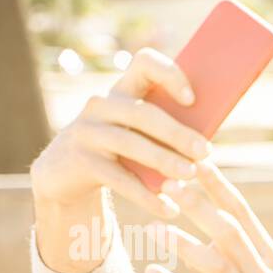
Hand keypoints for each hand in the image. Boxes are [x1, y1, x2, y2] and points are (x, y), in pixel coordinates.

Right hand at [30, 47, 211, 219]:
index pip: (144, 63)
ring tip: (190, 176)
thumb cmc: (118, 150)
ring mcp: (87, 131)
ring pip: (131, 145)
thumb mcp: (136, 132)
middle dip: (177, 133)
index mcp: (122, 90)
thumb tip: (207, 145)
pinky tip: (170, 209)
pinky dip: (147, 196)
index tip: (192, 99)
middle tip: (204, 152)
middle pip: (143, 113)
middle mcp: (101, 104)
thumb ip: (164, 129)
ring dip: (164, 161)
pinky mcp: (81, 160)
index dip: (169, 75)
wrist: (65, 172)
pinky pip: (120, 179)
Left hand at [144, 160, 272, 272]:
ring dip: (184, 244)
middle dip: (199, 206)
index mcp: (269, 257)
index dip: (219, 186)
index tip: (197, 160)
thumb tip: (214, 223)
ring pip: (216, 266)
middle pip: (228, 233)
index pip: (243, 213)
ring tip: (154, 226)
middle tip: (170, 183)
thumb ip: (247, 249)